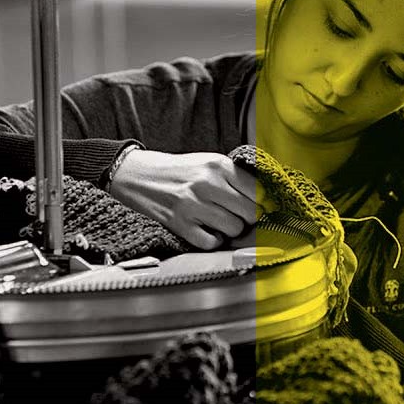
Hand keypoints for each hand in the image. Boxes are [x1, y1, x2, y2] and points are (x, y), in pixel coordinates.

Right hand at [108, 149, 273, 249]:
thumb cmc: (179, 171)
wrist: (137, 175)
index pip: (257, 190)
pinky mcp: (180, 225)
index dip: (263, 203)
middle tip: (239, 215)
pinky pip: (212, 242)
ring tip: (220, 221)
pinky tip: (207, 230)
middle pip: (250, 212)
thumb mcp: (208, 162)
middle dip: (248, 217)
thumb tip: (266, 198)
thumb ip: (235, 176)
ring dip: (231, 229)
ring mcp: (193, 205)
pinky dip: (213, 240)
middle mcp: (207, 184)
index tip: (263, 207)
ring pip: (234, 229)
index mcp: (218, 165)